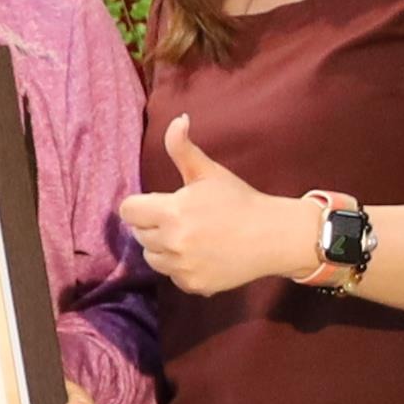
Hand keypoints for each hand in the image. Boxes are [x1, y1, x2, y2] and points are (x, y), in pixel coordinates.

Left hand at [116, 116, 328, 300]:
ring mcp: (182, 266)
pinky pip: (171, 275)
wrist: (275, 236)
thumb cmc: (240, 201)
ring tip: (192, 236)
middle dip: (155, 224)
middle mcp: (173, 242)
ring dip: (164, 247)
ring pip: (152, 257)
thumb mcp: (209, 173)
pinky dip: (181, 267)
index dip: (141, 205)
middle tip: (184, 219)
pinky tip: (203, 254)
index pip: (128, 211)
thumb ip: (183, 149)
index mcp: (172, 211)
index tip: (160, 203)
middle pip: (139, 233)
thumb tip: (177, 119)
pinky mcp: (194, 284)